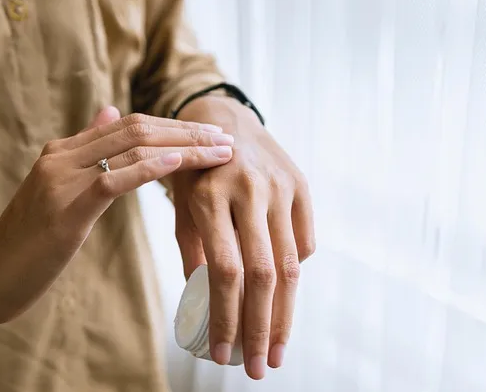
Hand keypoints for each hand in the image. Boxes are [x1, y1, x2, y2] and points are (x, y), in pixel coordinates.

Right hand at [0, 108, 234, 333]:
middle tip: (227, 140)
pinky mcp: (65, 208)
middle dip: (187, 132)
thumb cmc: (29, 240)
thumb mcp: (60, 190)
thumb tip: (111, 114)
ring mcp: (61, 178)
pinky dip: (150, 168)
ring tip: (220, 153)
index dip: (174, 127)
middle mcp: (62, 155)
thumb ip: (86, 151)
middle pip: (137, 129)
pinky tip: (179, 164)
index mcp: (64, 150)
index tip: (210, 136)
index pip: (129, 125)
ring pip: (131, 147)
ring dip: (182, 148)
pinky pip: (113, 179)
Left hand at [172, 97, 314, 379]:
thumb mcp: (181, 205)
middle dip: (260, 329)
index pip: (223, 271)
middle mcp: (249, 191)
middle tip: (257, 368)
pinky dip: (293, 274)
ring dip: (285, 315)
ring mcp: (280, 187)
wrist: (224, 119)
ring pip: (289, 265)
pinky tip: (282, 298)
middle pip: (262, 275)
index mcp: (209, 196)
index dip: (225, 318)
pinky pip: (304, 243)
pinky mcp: (301, 186)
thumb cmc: (193, 170)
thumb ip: (193, 251)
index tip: (221, 354)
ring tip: (276, 351)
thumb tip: (203, 304)